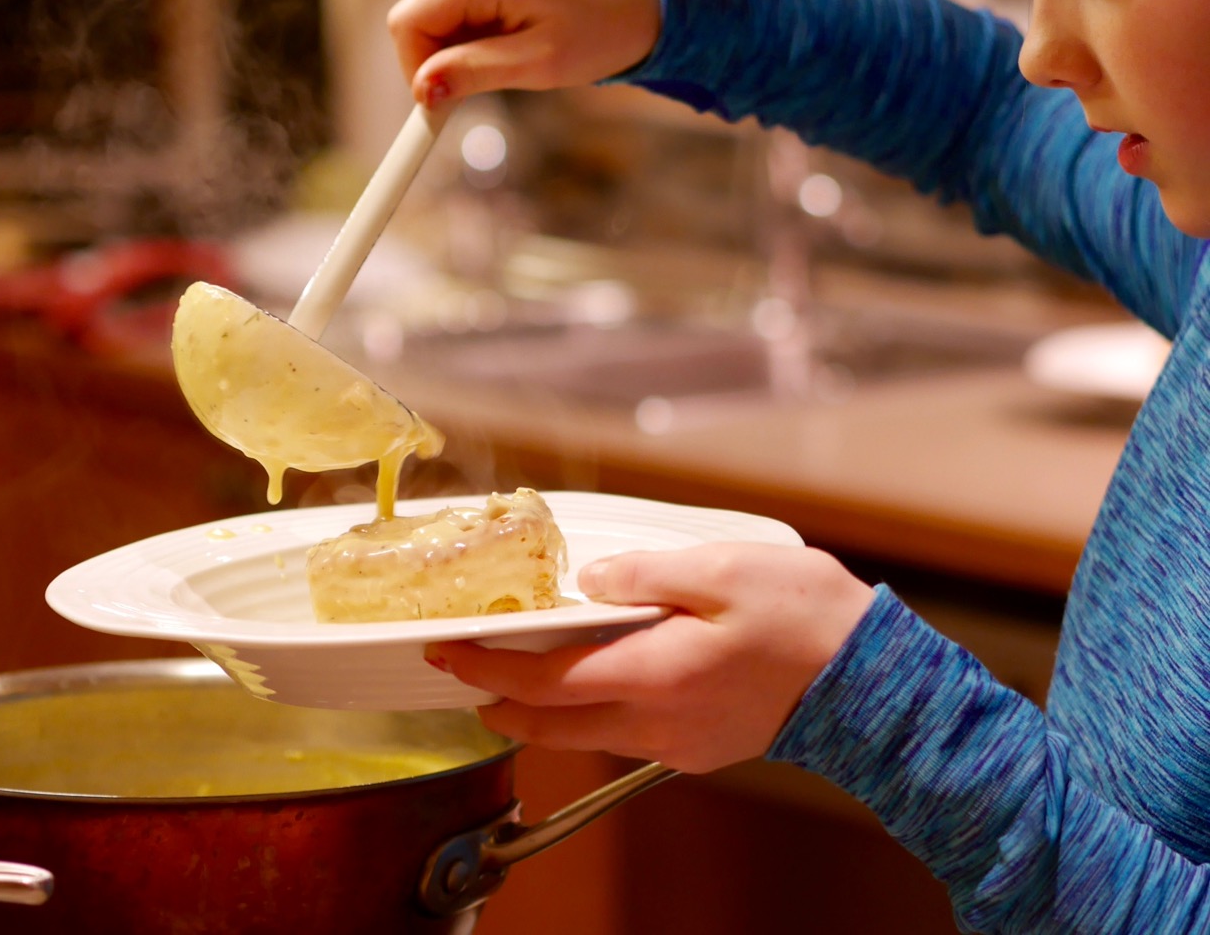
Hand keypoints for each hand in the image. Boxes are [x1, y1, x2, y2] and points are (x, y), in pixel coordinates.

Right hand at [387, 0, 661, 104]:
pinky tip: (502, 44)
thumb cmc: (603, 31)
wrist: (643, 8)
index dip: (414, 69)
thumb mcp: (540, 62)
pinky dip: (468, 37)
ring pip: (432, 18)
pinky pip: (455, 11)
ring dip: (452, 51)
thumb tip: (424, 92)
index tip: (436, 108)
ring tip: (502, 61)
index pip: (408, 22)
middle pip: (414, 18)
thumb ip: (476, 73)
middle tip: (471, 90)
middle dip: (432, 61)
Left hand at [427, 543, 876, 772]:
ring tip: (520, 678)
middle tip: (469, 674)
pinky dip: (591, 715)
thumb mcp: (719, 570)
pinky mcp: (699, 748)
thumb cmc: (805, 618)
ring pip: (585, 736)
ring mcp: (677, 742)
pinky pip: (626, 737)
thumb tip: (589, 579)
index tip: (449, 652)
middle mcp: (655, 721)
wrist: (870, 681)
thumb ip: (643, 573)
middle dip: (500, 703)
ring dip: (544, 712)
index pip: (541, 683)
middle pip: (551, 726)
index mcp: (651, 674)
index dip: (487, 669)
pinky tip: (595, 684)